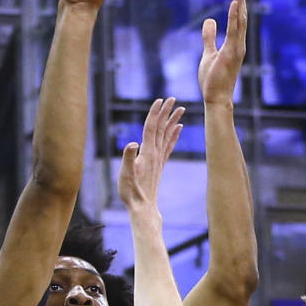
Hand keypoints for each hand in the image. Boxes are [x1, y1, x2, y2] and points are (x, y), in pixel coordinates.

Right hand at [118, 97, 183, 212]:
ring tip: (181, 109)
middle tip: (172, 98)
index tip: (160, 100)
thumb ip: (128, 158)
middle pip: (161, 128)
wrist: (143, 207)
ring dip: (173, 121)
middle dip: (166, 112)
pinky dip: (174, 135)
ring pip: (167, 135)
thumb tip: (132, 144)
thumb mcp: (125, 174)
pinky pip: (169, 145)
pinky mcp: (160, 164)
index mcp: (147, 152)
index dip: (155, 113)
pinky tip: (179, 129)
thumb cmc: (131, 192)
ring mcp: (159, 159)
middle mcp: (156, 153)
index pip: (151, 127)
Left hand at [197, 0, 246, 108]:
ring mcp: (237, 48)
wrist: (215, 97)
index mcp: (235, 44)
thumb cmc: (213, 78)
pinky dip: (234, 17)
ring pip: (239, 20)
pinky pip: (234, 31)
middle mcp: (239, 44)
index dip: (238, 3)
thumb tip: (210, 20)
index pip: (237, 19)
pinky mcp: (231, 53)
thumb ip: (209, 37)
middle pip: (241, 16)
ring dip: (239, 2)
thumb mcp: (208, 52)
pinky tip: (234, 4)